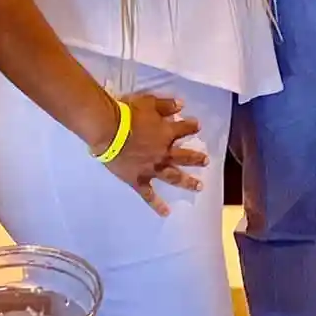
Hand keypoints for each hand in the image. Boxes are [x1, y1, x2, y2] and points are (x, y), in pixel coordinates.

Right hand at [96, 91, 206, 215]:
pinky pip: (149, 195)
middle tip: (206, 161)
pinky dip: (157, 205)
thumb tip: (181, 105)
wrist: (109, 131)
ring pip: (173, 177)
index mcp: (166, 133)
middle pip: (184, 157)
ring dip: (187, 182)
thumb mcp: (149, 102)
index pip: (184, 129)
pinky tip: (166, 212)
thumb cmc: (128, 113)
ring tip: (199, 186)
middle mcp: (163, 153)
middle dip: (196, 158)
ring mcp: (152, 168)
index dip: (191, 127)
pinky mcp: (138, 180)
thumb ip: (166, 105)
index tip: (197, 126)